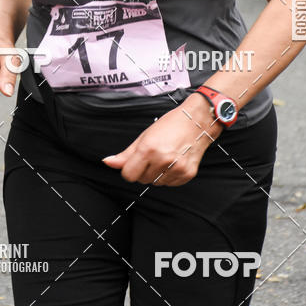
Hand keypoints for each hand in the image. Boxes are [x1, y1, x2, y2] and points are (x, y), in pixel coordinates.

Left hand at [102, 94, 222, 185]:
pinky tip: (174, 161)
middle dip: (144, 170)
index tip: (135, 162)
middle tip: (154, 155)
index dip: (129, 169)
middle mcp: (162, 159)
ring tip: (165, 157)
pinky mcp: (187, 174)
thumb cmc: (171, 124)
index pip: (128, 175)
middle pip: (141, 180)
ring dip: (157, 173)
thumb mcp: (145, 136)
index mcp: (148, 148)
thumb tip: (108, 162)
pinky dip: (170, 175)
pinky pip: (170, 184)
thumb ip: (126, 154)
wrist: (197, 121)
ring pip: (156, 183)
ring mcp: (176, 168)